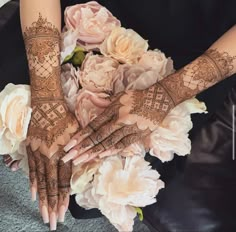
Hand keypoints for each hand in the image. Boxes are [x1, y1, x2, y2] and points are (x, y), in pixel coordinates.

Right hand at [27, 100, 77, 230]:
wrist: (48, 105)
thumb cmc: (66, 118)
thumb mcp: (78, 133)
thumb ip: (78, 151)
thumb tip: (79, 167)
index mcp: (63, 153)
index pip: (64, 181)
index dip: (63, 198)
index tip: (63, 212)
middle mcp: (50, 157)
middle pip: (51, 186)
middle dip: (52, 205)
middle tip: (52, 222)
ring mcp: (38, 154)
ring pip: (40, 182)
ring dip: (42, 199)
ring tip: (43, 214)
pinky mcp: (31, 150)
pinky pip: (31, 170)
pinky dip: (32, 184)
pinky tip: (33, 195)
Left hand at [63, 83, 175, 164]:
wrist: (160, 99)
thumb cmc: (137, 97)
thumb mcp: (120, 95)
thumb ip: (104, 101)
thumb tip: (90, 99)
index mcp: (113, 110)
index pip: (93, 126)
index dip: (80, 136)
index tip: (69, 146)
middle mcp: (119, 121)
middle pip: (98, 137)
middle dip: (82, 149)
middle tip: (68, 159)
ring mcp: (129, 129)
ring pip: (109, 143)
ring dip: (94, 153)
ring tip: (81, 161)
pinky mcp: (139, 135)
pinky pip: (124, 145)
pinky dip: (112, 151)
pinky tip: (101, 157)